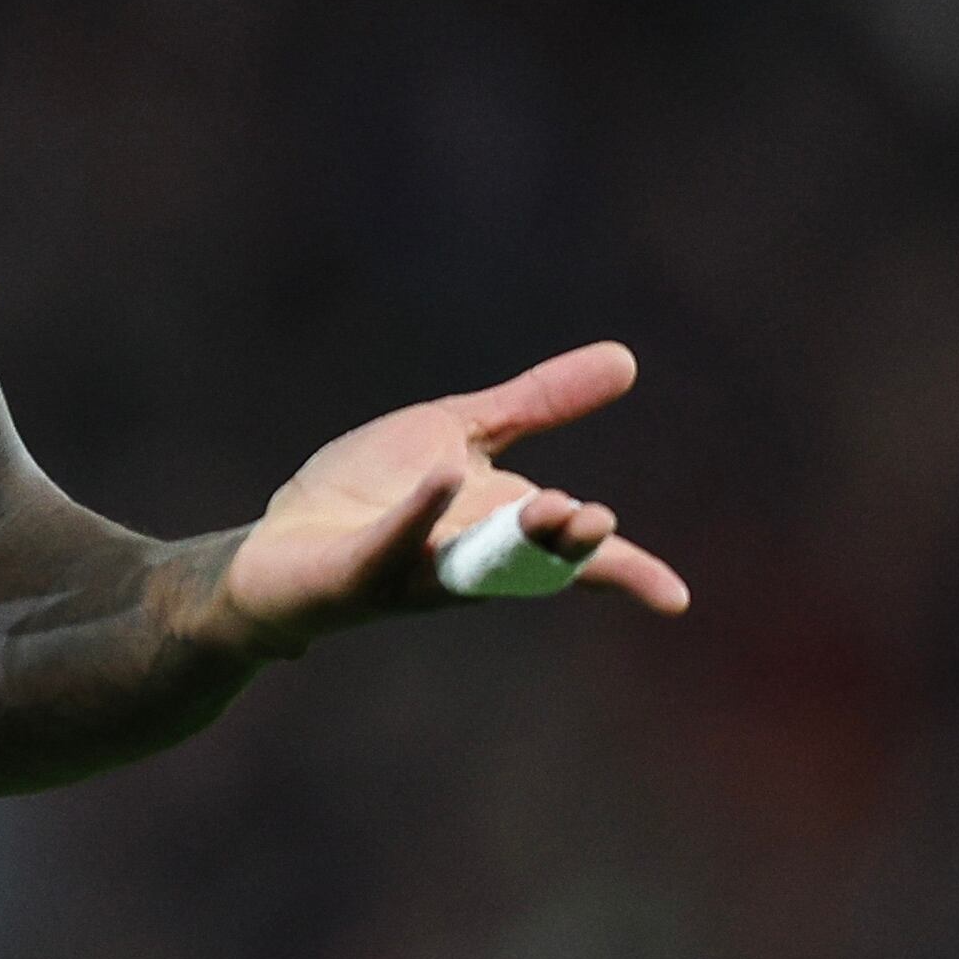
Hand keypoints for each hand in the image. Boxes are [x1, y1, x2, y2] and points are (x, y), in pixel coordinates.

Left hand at [209, 342, 691, 655]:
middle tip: (600, 522)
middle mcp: (466, 561)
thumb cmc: (376, 492)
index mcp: (499, 529)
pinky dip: (420, 512)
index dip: (622, 572)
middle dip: (567, 547)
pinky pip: (393, 544)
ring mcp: (411, 570)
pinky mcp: (356, 570)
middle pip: (530, 561)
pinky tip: (445, 475)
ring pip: (472, 565)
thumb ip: (537, 402)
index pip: (570, 556)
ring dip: (513, 541)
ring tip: (555, 506)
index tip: (675, 599)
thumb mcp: (460, 432)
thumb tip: (626, 359)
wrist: (283, 545)